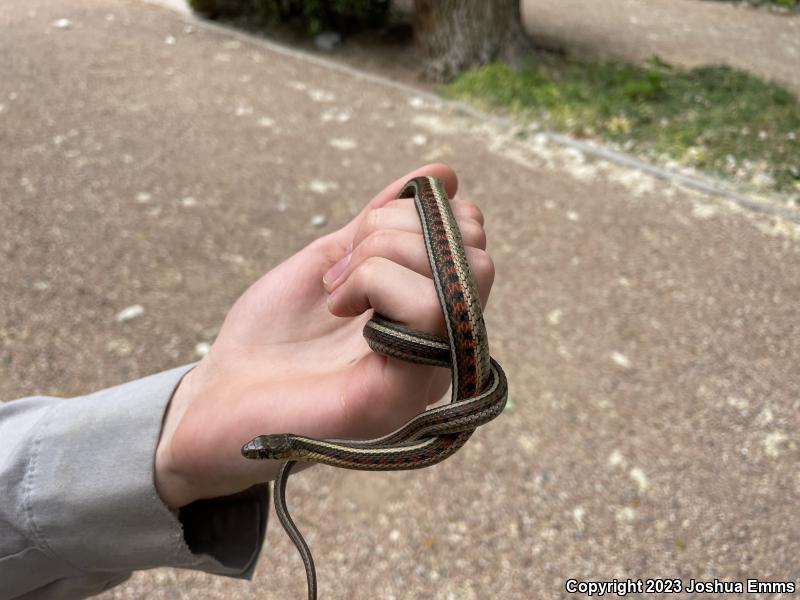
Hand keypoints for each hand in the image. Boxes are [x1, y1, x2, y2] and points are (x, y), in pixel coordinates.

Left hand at [154, 163, 494, 507]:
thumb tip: (444, 174)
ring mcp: (429, 370)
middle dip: (399, 231)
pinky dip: (375, 283)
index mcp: (429, 310)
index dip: (422, 213)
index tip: (358, 236)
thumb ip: (384, 222)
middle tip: (343, 264)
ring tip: (336, 289)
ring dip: (382, 256)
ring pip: (464, 276)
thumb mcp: (334, 257)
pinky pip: (431, 312)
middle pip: (478, 253)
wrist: (219, 398)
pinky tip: (338, 305)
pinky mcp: (404, 393)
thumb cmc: (274, 335)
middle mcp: (441, 342)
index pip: (473, 239)